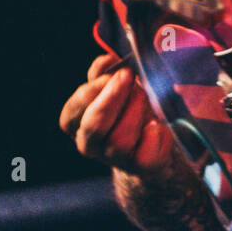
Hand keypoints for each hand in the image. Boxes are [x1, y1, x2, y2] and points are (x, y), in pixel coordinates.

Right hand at [59, 52, 176, 176]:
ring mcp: (114, 159)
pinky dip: (155, 135)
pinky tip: (157, 124)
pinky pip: (146, 155)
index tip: (115, 72)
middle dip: (113, 98)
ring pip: (119, 141)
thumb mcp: (114, 82)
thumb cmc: (129, 103)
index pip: (74, 110)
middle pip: (94, 126)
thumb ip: (104, 70)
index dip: (93, 90)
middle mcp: (89, 144)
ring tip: (146, 97)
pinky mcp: (140, 169)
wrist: (155, 134)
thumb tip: (105, 62)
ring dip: (136, 111)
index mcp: (76, 122)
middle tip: (130, 77)